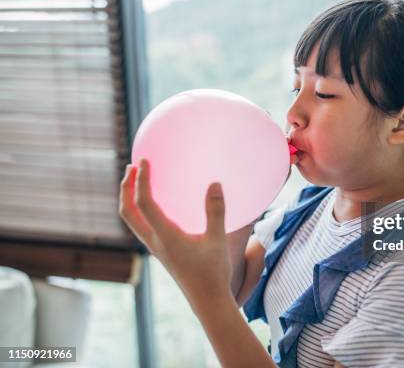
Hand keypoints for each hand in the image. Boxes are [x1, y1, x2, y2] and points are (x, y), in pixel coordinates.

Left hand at [119, 159, 231, 303]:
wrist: (207, 300)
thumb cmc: (214, 271)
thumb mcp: (218, 239)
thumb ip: (216, 211)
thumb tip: (214, 183)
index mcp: (166, 237)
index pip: (144, 204)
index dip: (141, 180)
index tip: (144, 161)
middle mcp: (154, 242)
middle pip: (127, 212)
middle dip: (126, 188)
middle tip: (131, 166)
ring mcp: (154, 247)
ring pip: (131, 220)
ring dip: (129, 198)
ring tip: (136, 179)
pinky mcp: (159, 250)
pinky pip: (141, 225)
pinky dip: (139, 208)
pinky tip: (153, 202)